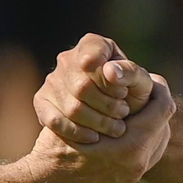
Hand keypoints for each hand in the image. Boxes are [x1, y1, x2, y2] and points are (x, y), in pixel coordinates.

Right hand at [28, 63, 173, 182]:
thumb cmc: (57, 145)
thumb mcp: (77, 113)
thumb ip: (102, 95)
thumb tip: (117, 70)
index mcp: (131, 145)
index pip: (163, 106)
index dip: (157, 88)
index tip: (148, 78)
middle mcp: (138, 162)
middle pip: (164, 123)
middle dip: (155, 105)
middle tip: (142, 91)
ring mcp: (134, 174)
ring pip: (158, 138)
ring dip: (150, 122)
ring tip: (134, 109)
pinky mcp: (128, 180)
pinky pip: (148, 153)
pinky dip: (143, 138)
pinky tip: (126, 127)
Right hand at [34, 34, 156, 145]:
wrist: (114, 117)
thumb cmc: (130, 95)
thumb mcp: (140, 83)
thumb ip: (131, 73)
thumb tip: (110, 71)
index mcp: (93, 45)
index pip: (92, 53)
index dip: (105, 73)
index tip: (120, 88)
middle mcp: (68, 59)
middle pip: (82, 87)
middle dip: (107, 105)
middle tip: (123, 113)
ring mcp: (52, 80)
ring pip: (72, 107)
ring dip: (98, 122)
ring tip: (116, 127)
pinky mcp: (42, 102)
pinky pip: (54, 121)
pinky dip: (77, 132)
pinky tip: (94, 137)